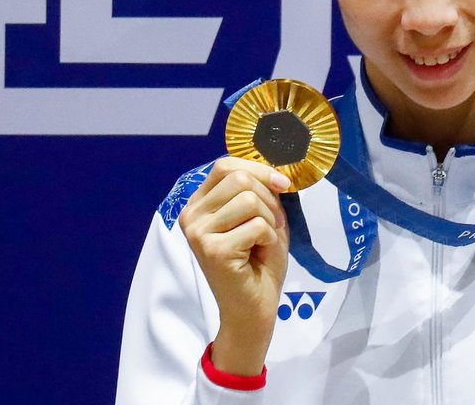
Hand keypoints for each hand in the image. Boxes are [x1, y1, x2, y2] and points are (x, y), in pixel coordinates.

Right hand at [178, 156, 290, 376]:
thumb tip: (276, 167)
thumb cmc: (258, 262)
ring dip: (269, 220)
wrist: (253, 308)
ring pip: (249, 200)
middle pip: (239, 178)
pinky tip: (259, 255)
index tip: (282, 184)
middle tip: (271, 225)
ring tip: (263, 241)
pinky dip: (268, 239)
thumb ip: (261, 191)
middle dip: (268, 198)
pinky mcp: (213, 250)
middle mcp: (191, 215)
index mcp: (199, 204)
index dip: (259, 169)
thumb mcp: (261, 216)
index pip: (225, 165)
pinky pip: (256, 225)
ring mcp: (198, 233)